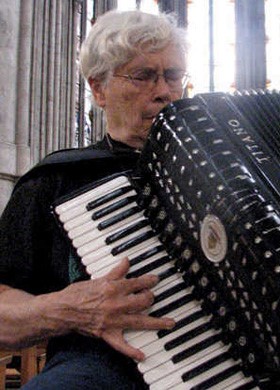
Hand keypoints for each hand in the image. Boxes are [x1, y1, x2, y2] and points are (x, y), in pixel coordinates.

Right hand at [53, 257, 174, 360]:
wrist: (62, 310)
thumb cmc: (77, 293)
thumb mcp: (97, 279)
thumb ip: (115, 272)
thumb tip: (126, 261)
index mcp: (114, 288)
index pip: (138, 282)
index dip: (150, 280)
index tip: (155, 279)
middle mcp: (117, 304)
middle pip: (144, 301)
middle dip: (151, 298)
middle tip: (152, 296)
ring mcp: (114, 320)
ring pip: (141, 321)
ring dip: (157, 323)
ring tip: (169, 323)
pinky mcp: (107, 334)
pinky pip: (122, 346)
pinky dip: (132, 352)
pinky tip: (143, 356)